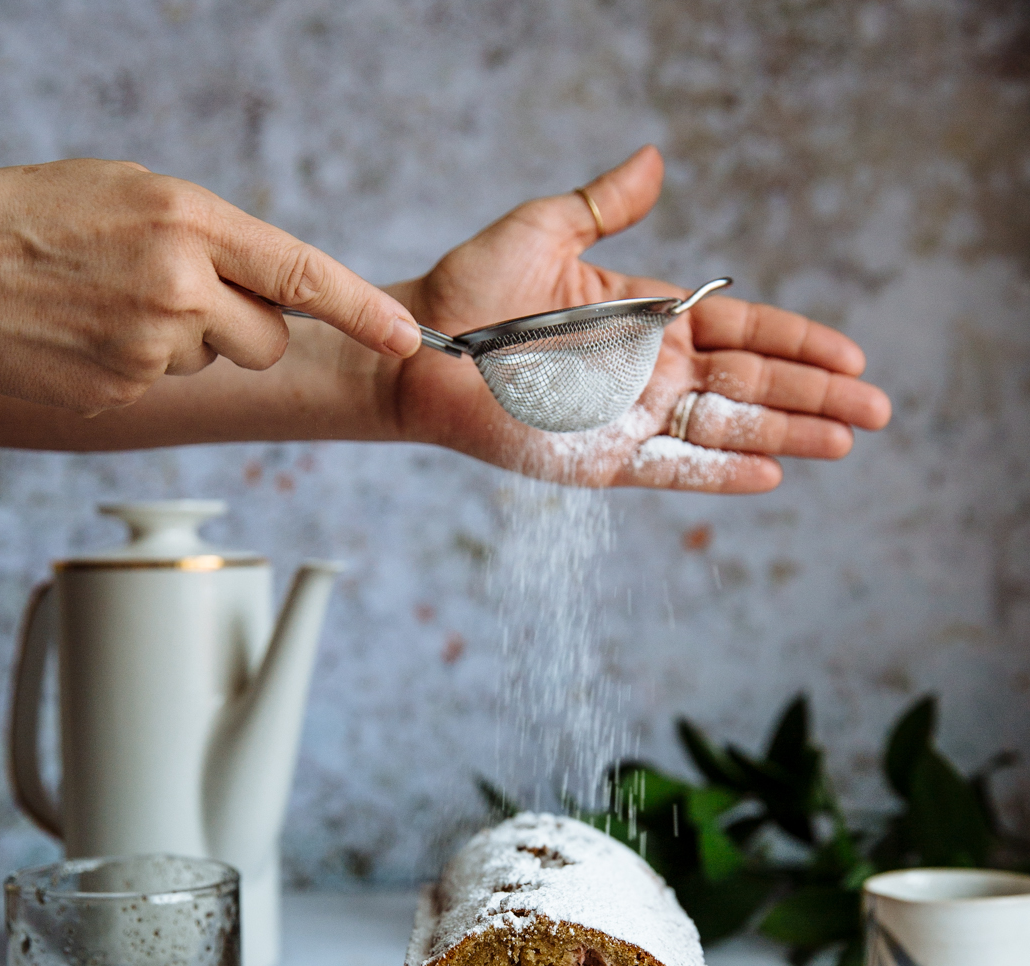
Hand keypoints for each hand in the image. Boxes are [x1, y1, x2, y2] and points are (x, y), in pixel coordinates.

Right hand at [0, 159, 420, 413]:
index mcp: (187, 220)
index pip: (300, 272)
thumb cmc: (34, 220)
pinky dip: (140, 366)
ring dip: (187, 342)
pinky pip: (167, 386)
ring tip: (116, 308)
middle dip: (246, 328)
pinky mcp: (127, 390)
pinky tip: (94, 336)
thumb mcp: (130, 193)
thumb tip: (266, 281)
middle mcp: (181, 285)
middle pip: (270, 339)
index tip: (404, 335)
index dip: (361, 309)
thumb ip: (207, 235)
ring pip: (216, 363)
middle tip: (187, 299)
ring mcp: (154, 346)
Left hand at [392, 146, 890, 490]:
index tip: (850, 356)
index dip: (798, 344)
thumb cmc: (472, 289)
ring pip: (725, 431)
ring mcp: (628, 420)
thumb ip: (606, 205)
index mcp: (648, 320)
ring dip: (788, 436)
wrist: (418, 348)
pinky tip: (771, 472)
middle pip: (752, 387)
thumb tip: (656, 160)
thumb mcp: (546, 230)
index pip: (743, 332)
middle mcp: (649, 374)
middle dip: (816, 397)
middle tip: (878, 411)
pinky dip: (717, 473)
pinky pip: (669, 468)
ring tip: (845, 442)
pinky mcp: (598, 459)